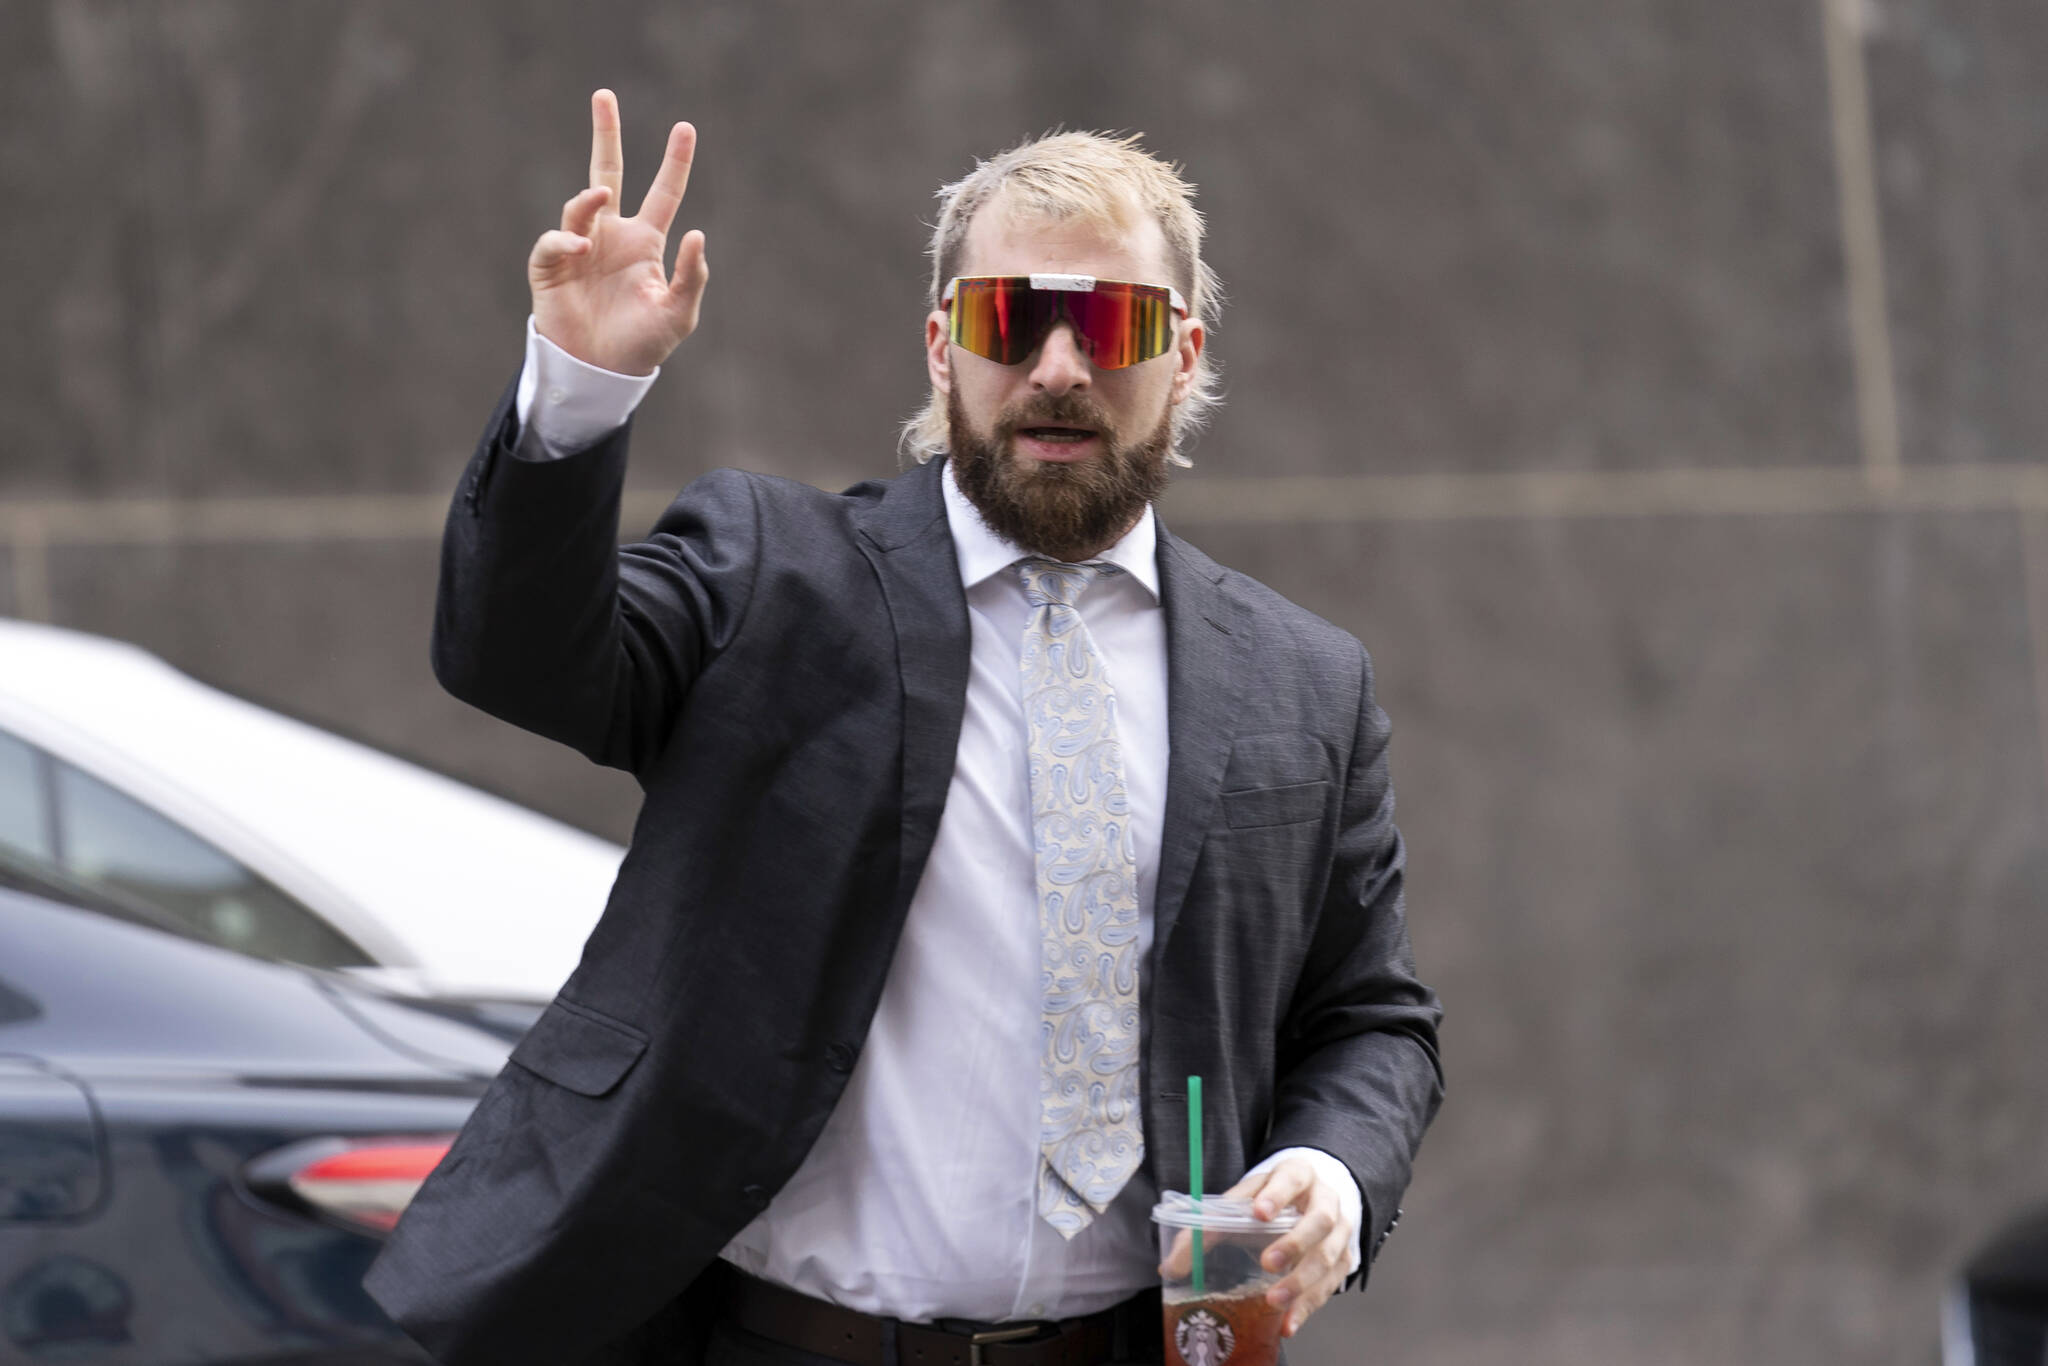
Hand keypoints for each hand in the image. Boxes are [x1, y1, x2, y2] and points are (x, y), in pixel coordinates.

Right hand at [527, 89, 709, 375]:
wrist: (601, 374)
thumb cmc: (642, 345)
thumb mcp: (678, 314)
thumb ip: (691, 276)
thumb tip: (697, 232)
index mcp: (644, 242)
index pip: (663, 192)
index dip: (675, 162)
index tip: (686, 127)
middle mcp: (611, 236)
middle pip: (606, 172)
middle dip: (605, 135)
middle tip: (604, 96)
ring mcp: (579, 248)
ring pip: (580, 205)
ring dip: (589, 198)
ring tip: (601, 198)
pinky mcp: (552, 268)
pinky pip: (555, 243)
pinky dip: (566, 240)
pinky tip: (581, 249)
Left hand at [1224, 1157, 1353, 1337]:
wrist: (1312, 1197)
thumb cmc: (1273, 1198)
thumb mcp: (1244, 1197)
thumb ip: (1210, 1223)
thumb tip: (1173, 1264)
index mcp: (1298, 1174)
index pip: (1291, 1179)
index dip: (1277, 1195)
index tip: (1259, 1212)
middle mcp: (1326, 1199)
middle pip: (1319, 1220)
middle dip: (1294, 1243)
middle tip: (1267, 1262)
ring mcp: (1340, 1231)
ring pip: (1329, 1256)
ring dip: (1301, 1282)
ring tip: (1273, 1300)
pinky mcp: (1344, 1260)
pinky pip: (1330, 1285)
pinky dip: (1308, 1306)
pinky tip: (1288, 1322)